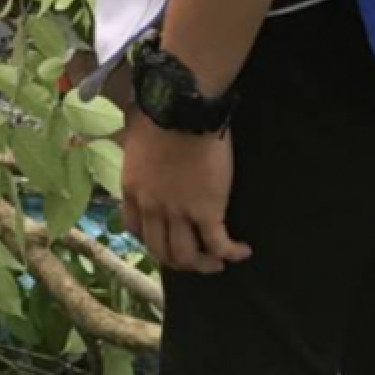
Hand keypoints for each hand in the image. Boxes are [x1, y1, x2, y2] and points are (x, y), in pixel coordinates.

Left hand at [118, 111, 250, 273]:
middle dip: (178, 261)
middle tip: (194, 259)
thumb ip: (135, 143)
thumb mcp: (134, 132)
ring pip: (187, 256)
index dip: (150, 240)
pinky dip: (231, 253)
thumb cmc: (160, 112)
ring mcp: (178, 213)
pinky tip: (242, 252)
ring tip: (217, 262)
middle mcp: (152, 207)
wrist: (183, 110)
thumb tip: (135, 128)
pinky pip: (218, 244)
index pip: (134, 229)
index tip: (163, 239)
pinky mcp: (207, 212)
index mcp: (132, 189)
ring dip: (203, 265)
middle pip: (160, 251)